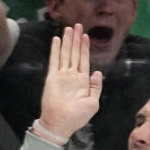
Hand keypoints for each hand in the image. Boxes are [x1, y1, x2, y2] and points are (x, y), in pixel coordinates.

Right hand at [37, 24, 103, 142]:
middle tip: (77, 25)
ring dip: (68, 41)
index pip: (84, 60)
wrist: (60, 124)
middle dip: (76, 39)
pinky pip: (54, 60)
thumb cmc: (77, 117)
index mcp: (83, 81)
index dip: (85, 47)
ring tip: (69, 28)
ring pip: (66, 53)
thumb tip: (97, 73)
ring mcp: (62, 75)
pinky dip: (55, 49)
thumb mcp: (93, 103)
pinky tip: (56, 39)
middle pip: (75, 53)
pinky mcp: (52, 77)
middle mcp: (72, 75)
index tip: (86, 35)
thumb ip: (96, 87)